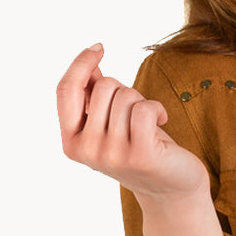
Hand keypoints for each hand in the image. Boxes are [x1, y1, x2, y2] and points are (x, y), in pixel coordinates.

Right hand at [56, 44, 209, 199]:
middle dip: (123, 90)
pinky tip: (162, 122)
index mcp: (72, 144)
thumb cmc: (140, 148)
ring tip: (148, 124)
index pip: (66, 91)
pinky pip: (144, 108)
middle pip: (102, 87)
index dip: (80, 63)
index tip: (99, 47)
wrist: (170, 189)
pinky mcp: (140, 155)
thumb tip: (90, 63)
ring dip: (141, 101)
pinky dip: (157, 108)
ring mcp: (113, 155)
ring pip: (124, 95)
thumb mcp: (111, 122)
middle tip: (135, 114)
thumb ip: (94, 96)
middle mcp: (88, 151)